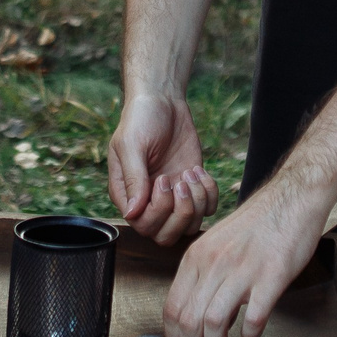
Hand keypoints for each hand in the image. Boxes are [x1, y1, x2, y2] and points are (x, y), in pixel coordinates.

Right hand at [107, 94, 218, 243]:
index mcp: (127, 194)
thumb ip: (133, 179)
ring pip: (188, 226)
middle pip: (165, 235)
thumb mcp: (131, 144)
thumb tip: (131, 214)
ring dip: (197, 203)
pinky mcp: (192, 187)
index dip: (158, 209)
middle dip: (181, 212)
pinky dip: (210, 195)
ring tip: (192, 173)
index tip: (163, 178)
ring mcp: (172, 196)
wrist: (163, 100)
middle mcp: (149, 201)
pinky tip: (200, 171)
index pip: (142, 225)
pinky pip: (207, 209)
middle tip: (182, 181)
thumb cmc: (141, 119)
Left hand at [161, 180, 326, 336]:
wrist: (291, 198)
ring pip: (213, 323)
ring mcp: (243, 270)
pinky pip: (254, 318)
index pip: (172, 306)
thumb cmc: (256, 224)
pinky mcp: (272, 277)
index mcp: (197, 256)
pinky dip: (250, 333)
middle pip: (188, 320)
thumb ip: (203, 274)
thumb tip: (196, 312)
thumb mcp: (216, 243)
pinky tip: (252, 331)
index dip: (174, 334)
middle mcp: (215, 263)